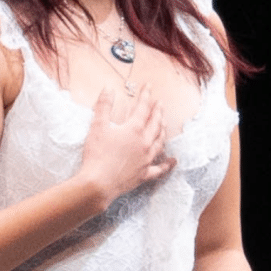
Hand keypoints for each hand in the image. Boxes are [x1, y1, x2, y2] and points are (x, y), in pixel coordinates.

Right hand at [79, 85, 175, 206]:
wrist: (98, 183)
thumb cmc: (97, 154)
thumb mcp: (97, 126)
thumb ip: (104, 106)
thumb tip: (108, 89)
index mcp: (134, 129)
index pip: (142, 108)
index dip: (145, 96)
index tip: (148, 87)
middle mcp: (145, 143)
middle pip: (155, 123)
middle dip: (158, 111)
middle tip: (159, 104)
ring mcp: (146, 159)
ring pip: (160, 142)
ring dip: (162, 131)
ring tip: (164, 124)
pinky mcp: (144, 174)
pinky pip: (160, 168)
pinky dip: (167, 164)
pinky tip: (173, 161)